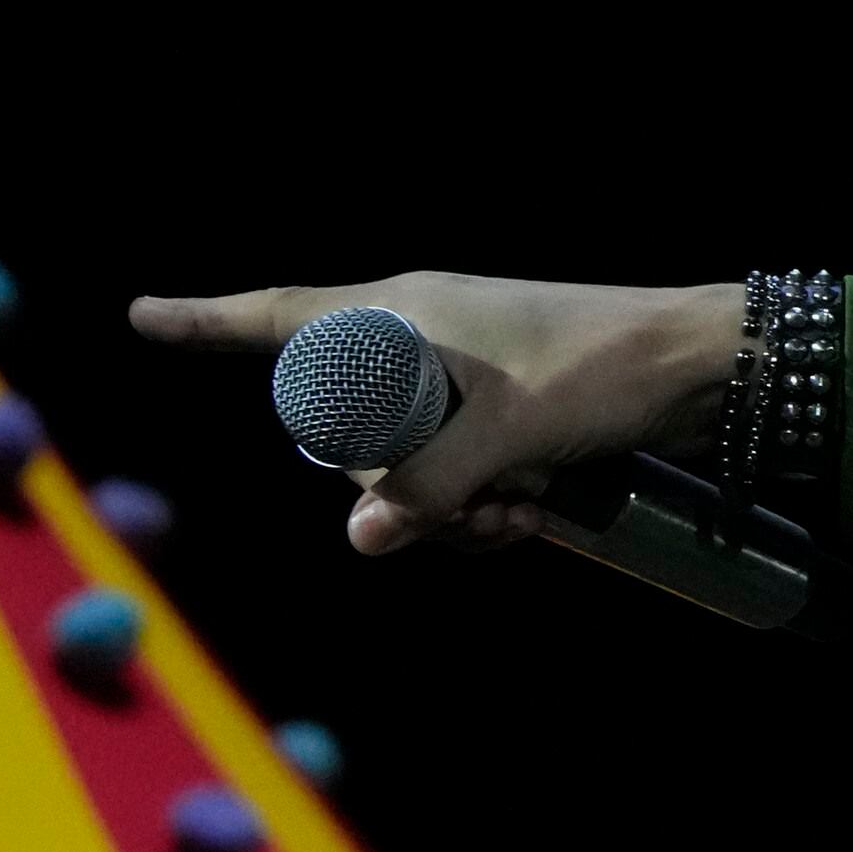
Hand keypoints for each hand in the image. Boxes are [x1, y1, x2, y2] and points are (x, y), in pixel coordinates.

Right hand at [130, 274, 741, 556]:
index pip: (282, 317)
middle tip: (473, 503)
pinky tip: (538, 512)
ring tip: (520, 507)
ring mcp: (464, 383)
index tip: (144, 316)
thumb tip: (361, 540)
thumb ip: (427, 490)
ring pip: (409, 469)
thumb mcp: (508, 434)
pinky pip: (458, 478)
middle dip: (394, 491)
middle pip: (349, 435)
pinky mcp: (505, 419)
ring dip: (452, 509)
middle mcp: (424, 340)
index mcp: (405, 311)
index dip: (210, 322)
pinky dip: (485, 507)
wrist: (708, 367)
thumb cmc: (604, 370)